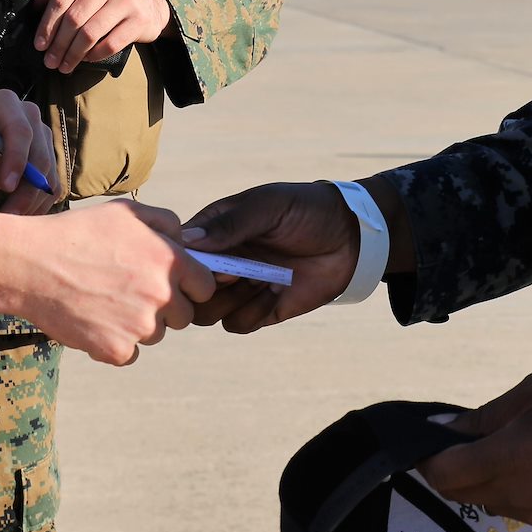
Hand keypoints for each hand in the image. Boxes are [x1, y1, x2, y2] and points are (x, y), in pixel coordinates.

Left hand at [0, 90, 57, 212]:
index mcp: (6, 104)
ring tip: (9, 218)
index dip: (17, 159)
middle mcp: (30, 118)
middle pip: (41, 156)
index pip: (21, 131)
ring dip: (33, 201)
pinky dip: (38, 203)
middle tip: (7, 214)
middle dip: (27, 189)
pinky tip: (19, 215)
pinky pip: (50, 186)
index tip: (5, 186)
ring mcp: (40, 140)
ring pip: (49, 174)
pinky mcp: (44, 161)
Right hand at [0, 199, 216, 365]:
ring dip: (139, 325)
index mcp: (170, 260)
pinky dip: (115, 343)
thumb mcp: (126, 212)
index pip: (206, 286)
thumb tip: (189, 241)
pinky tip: (94, 319)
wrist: (31, 265)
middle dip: (166, 308)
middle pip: (184, 316)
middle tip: (132, 292)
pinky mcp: (116, 349)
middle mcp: (161, 295)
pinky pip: (130, 354)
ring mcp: (140, 326)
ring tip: (106, 301)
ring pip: (156, 335)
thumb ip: (167, 223)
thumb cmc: (78, 233)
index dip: (190, 285)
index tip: (171, 283)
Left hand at [32, 0, 171, 72]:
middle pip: (74, 18)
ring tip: (65, 65)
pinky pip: (110, 44)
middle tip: (50, 60)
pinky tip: (86, 58)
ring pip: (90, 33)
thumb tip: (33, 5)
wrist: (147, 4)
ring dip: (73, 54)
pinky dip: (94, 55)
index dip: (47, 25)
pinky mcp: (139, 19)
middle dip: (58, 44)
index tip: (40, 44)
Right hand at [182, 182, 360, 331]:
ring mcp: (240, 288)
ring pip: (207, 312)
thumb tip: (188, 240)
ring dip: (229, 301)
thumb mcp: (269, 206)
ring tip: (262, 281)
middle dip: (208, 287)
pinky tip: (276, 293)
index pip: (180, 253)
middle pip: (188, 290)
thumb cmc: (307, 210)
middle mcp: (222, 262)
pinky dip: (251, 314)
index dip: (188, 263)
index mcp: (216, 231)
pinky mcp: (260, 310)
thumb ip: (231, 223)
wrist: (352, 237)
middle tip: (238, 273)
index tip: (217, 258)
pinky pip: (236, 324)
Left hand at [415, 372, 531, 529]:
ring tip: (502, 448)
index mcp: (507, 459)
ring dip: (480, 481)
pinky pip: (515, 509)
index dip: (426, 458)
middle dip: (449, 469)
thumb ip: (485, 415)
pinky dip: (508, 490)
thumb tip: (444, 428)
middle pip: (459, 493)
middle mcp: (516, 495)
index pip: (443, 474)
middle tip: (462, 440)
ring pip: (487, 502)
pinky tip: (531, 464)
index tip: (428, 440)